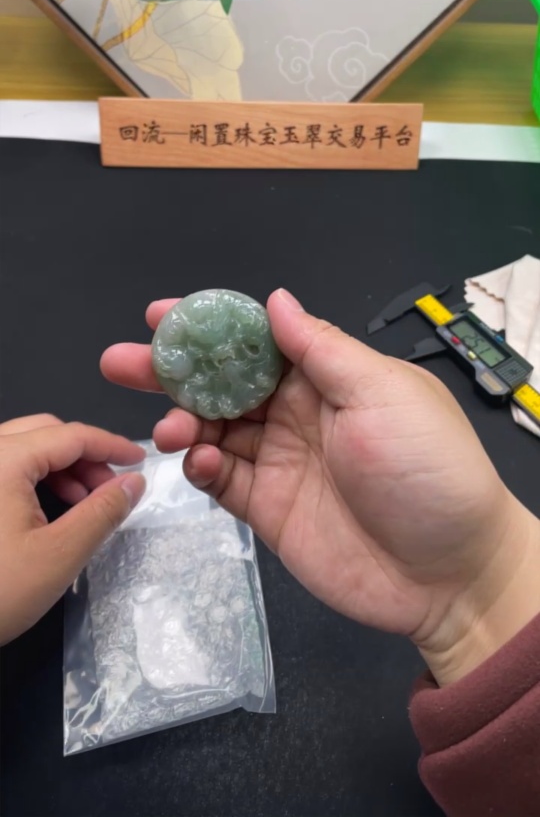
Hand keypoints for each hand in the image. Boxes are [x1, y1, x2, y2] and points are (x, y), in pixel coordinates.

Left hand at [0, 414, 144, 644]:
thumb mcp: (59, 554)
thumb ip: (102, 512)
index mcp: (4, 459)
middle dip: (86, 455)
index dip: (112, 446)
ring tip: (85, 501)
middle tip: (112, 487)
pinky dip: (33, 477)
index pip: (71, 435)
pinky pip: (4, 467)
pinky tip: (48, 509)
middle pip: (45, 432)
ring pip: (23, 448)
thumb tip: (133, 482)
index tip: (141, 462)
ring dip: (60, 467)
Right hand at [101, 291, 539, 684]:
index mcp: (329, 377)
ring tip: (170, 427)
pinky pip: (223, 480)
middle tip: (123, 363)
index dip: (210, 327)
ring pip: (215, 429)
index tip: (161, 315)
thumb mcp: (382, 394)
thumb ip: (322, 349)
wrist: (449, 573)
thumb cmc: (427, 470)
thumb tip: (276, 300)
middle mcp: (299, 414)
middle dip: (173, 371)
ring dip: (184, 421)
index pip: (257, 342)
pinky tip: (203, 462)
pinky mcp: (270, 509)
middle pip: (224, 383)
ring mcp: (281, 462)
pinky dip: (204, 467)